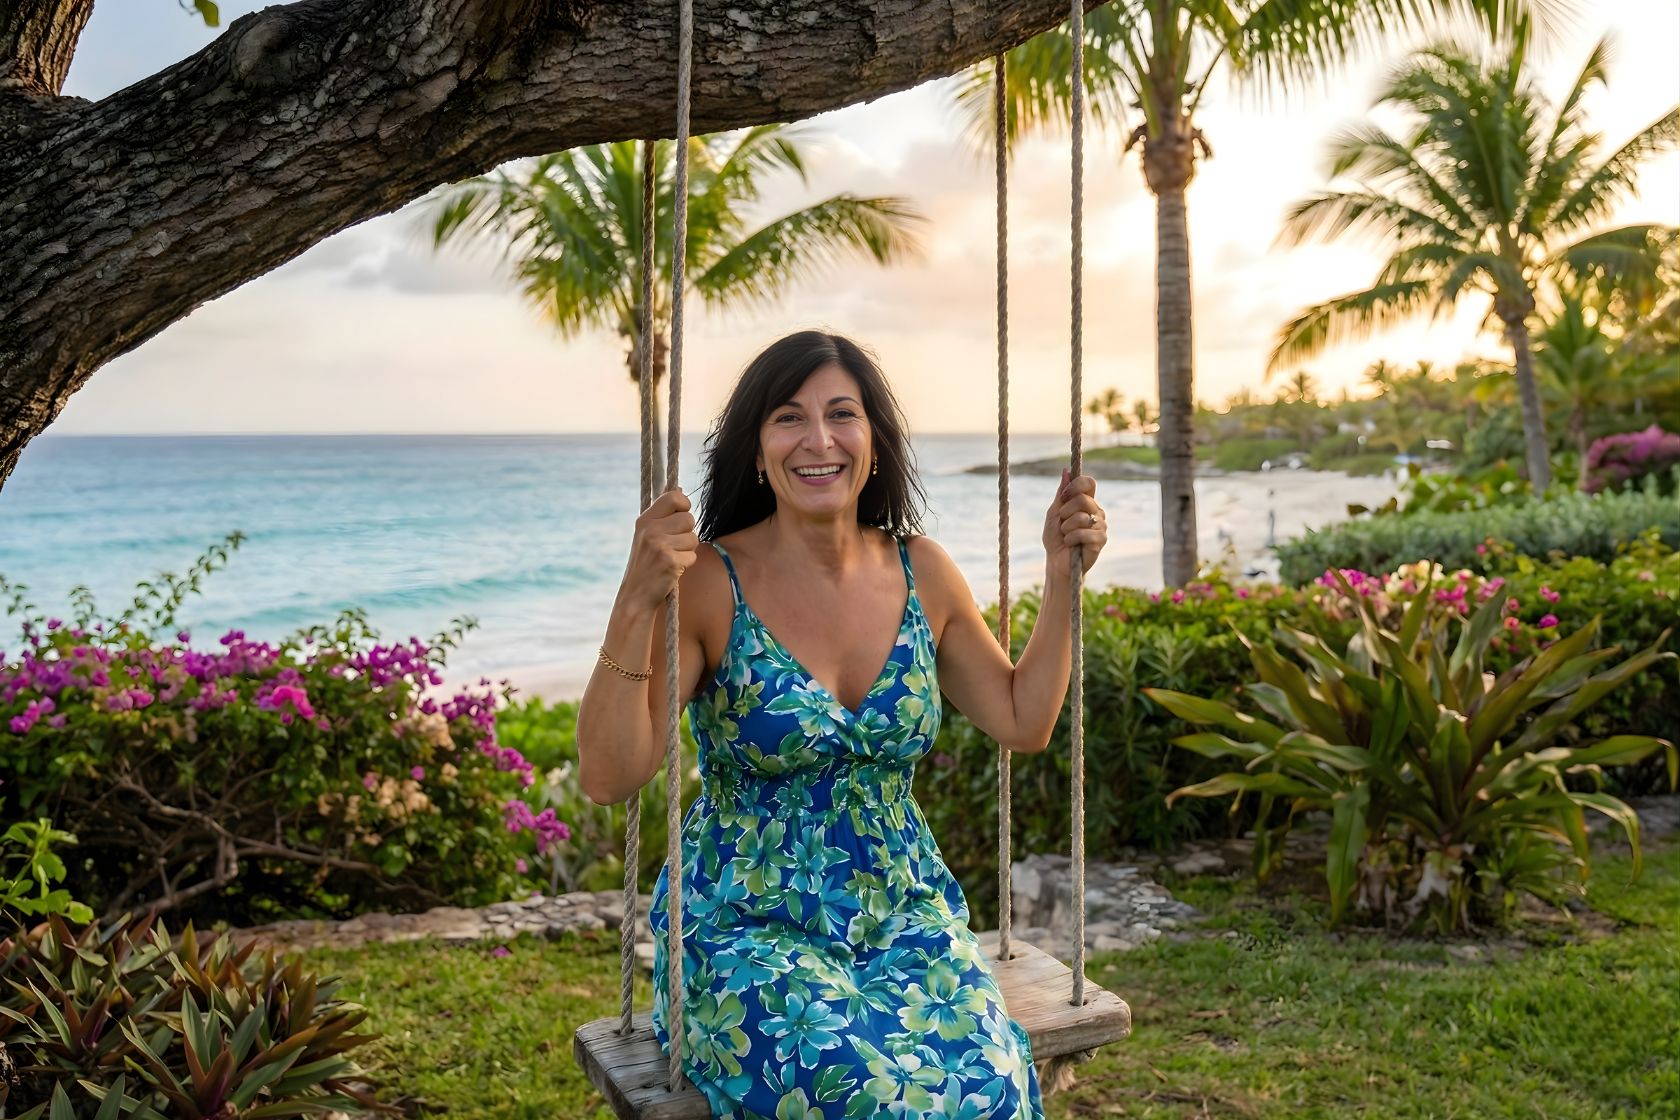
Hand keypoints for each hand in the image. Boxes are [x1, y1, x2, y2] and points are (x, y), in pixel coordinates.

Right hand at [623, 488, 698, 611]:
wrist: (635, 595)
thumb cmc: (645, 563)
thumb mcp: (647, 533)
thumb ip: (663, 513)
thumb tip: (678, 488)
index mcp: (645, 520)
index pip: (674, 497)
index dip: (684, 506)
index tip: (679, 517)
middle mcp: (651, 530)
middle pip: (689, 519)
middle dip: (687, 533)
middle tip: (672, 546)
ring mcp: (660, 545)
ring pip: (694, 538)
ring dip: (687, 550)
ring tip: (671, 558)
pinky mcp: (670, 561)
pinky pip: (693, 556)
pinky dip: (686, 564)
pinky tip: (672, 569)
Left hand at [1043, 468, 1105, 574]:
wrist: (1057, 562)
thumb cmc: (1055, 538)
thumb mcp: (1054, 513)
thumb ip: (1061, 493)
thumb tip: (1066, 471)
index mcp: (1087, 502)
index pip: (1089, 483)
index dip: (1075, 486)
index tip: (1063, 496)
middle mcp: (1096, 511)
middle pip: (1083, 499)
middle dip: (1065, 512)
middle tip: (1062, 523)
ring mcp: (1101, 525)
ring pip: (1081, 517)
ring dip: (1066, 528)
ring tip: (1066, 536)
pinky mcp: (1101, 539)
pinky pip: (1083, 532)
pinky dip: (1071, 538)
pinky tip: (1071, 544)